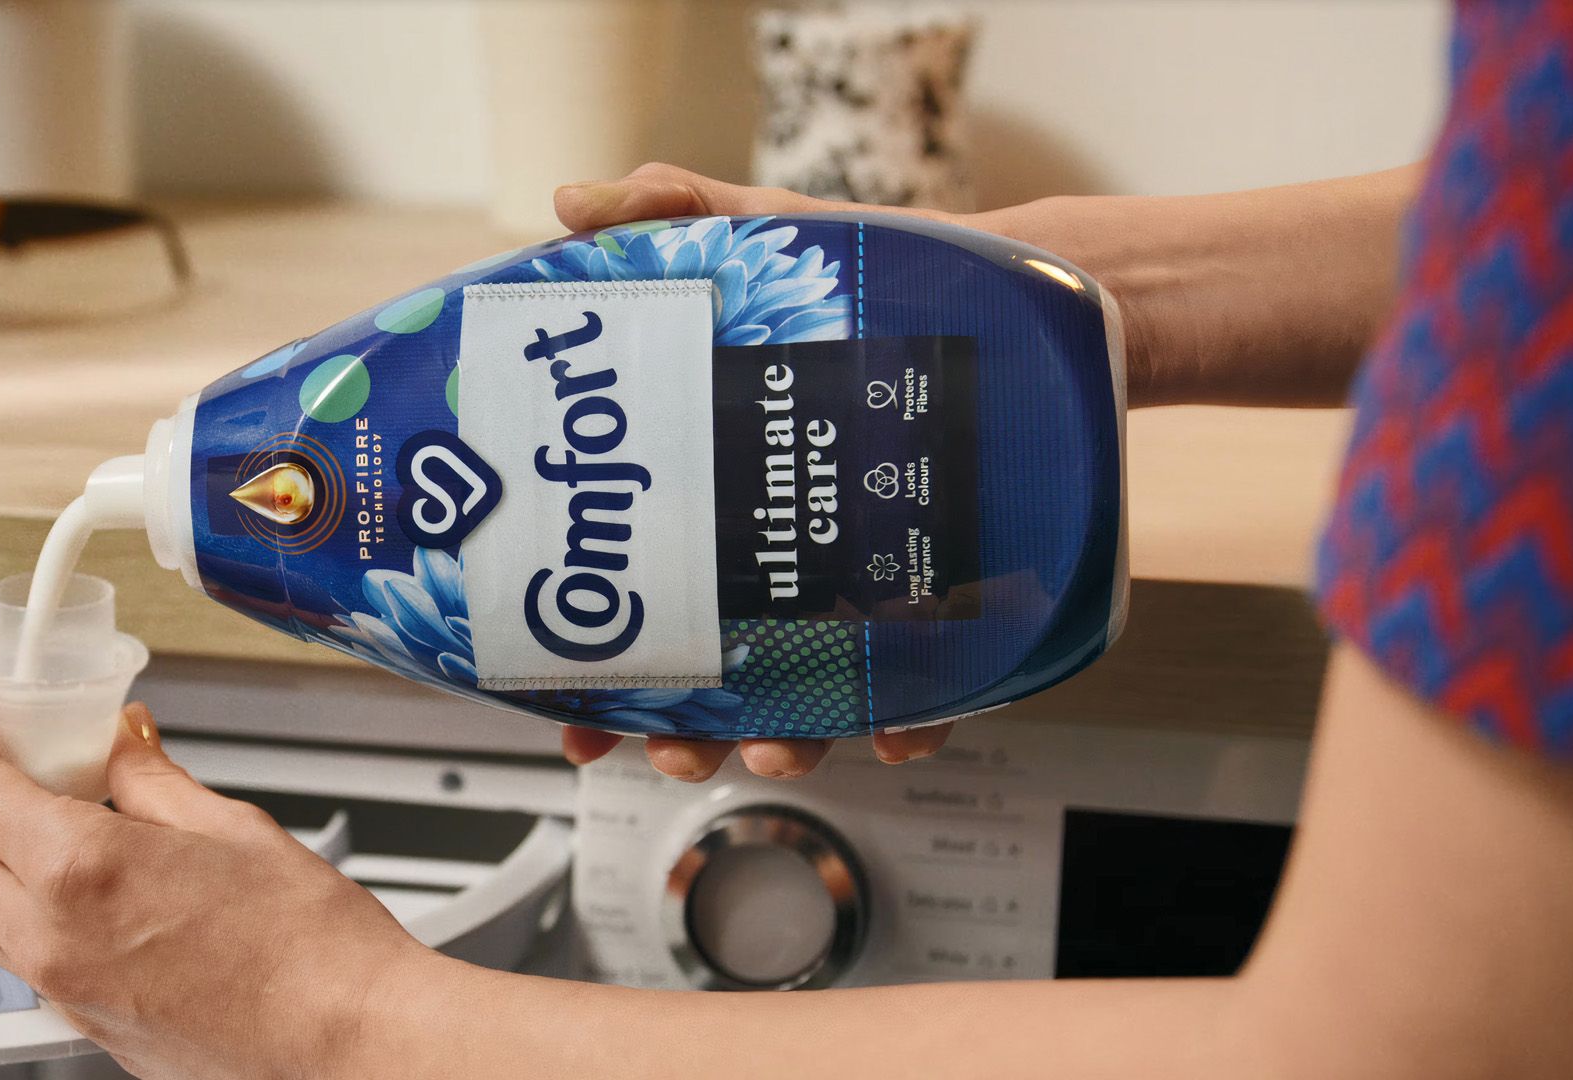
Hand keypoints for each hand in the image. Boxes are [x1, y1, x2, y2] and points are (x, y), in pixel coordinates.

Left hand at [0, 693, 430, 1079]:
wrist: (346, 1036)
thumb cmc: (311, 947)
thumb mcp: (232, 828)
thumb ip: (154, 779)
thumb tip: (122, 743)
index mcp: (82, 871)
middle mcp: (51, 939)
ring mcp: (61, 990)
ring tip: (40, 811)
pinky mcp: (83, 1022)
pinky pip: (14, 954)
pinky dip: (17, 902)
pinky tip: (79, 875)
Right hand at [549, 163, 992, 781]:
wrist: (1001, 295)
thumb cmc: (863, 277)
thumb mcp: (765, 233)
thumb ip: (675, 215)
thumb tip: (573, 208)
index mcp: (708, 491)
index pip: (633, 596)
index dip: (592, 668)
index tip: (572, 715)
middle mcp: (774, 552)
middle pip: (708, 668)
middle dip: (677, 727)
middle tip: (665, 744)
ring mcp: (857, 582)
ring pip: (804, 694)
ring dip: (778, 740)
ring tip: (771, 749)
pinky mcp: (945, 594)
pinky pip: (927, 682)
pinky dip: (911, 719)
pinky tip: (897, 730)